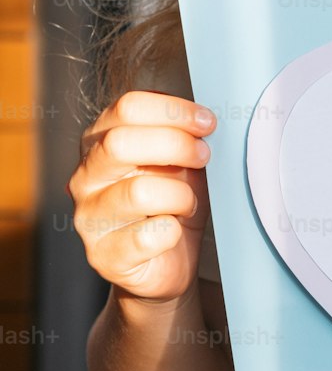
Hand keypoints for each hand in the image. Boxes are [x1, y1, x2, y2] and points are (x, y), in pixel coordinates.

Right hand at [68, 90, 216, 304]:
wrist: (169, 262)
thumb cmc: (174, 204)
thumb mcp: (182, 162)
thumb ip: (184, 136)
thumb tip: (203, 119)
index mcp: (101, 142)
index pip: (127, 108)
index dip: (172, 110)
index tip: (206, 122)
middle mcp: (86, 176)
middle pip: (121, 143)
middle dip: (176, 145)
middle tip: (204, 156)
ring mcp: (89, 217)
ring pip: (139, 192)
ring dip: (180, 195)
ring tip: (188, 204)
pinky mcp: (103, 255)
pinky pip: (147, 236)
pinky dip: (172, 232)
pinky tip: (173, 232)